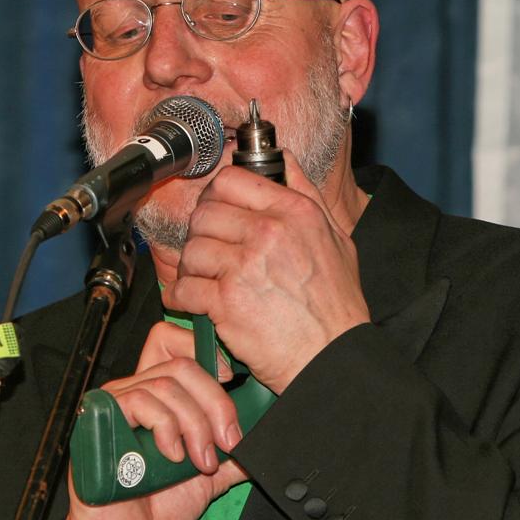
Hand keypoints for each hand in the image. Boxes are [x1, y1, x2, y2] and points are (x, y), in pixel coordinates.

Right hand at [64, 321, 246, 519]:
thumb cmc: (157, 508)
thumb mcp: (209, 472)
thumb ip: (232, 450)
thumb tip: (266, 437)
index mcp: (156, 395)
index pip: (172, 340)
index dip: (204, 349)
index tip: (231, 378)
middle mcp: (132, 390)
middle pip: (182, 363)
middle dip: (216, 402)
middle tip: (227, 440)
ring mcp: (114, 403)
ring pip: (167, 383)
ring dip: (195, 424)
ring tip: (200, 460)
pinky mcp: (100, 419)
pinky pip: (141, 402)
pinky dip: (167, 428)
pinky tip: (172, 457)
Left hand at [162, 150, 370, 393]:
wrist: (333, 356)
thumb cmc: (337, 305)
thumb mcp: (338, 238)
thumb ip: (308, 196)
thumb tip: (285, 162)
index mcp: (294, 212)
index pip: (232, 180)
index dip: (217, 195)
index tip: (216, 211)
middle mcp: (268, 232)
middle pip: (205, 213)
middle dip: (201, 232)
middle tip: (208, 250)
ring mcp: (245, 266)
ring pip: (191, 249)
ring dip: (190, 266)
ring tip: (202, 279)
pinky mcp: (226, 302)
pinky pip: (183, 287)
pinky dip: (181, 297)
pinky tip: (192, 302)